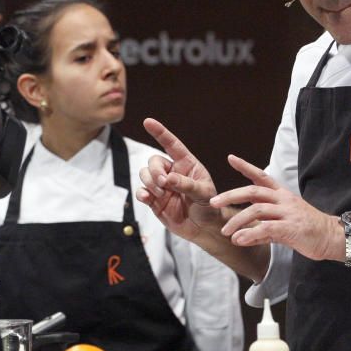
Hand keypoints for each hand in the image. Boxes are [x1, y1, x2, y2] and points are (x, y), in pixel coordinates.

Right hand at [136, 118, 222, 240]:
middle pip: (154, 161)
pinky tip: (147, 198)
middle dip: (155, 171)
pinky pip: (141, 191)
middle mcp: (172, 172)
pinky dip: (141, 193)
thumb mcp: (204, 194)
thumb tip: (168, 178)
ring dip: (150, 182)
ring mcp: (162, 186)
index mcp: (187, 164)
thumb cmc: (210, 207)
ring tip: (162, 194)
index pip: (172, 144)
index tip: (148, 122)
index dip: (160, 132)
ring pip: (145, 174)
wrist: (205, 229)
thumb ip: (187, 185)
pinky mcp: (154, 200)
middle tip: (164, 184)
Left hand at [210, 154, 341, 260]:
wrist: (332, 238)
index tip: (231, 158)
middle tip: (214, 202)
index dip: (245, 167)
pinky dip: (250, 234)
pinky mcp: (292, 228)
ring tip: (225, 231)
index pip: (261, 176)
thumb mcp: (284, 222)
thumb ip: (263, 226)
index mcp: (283, 195)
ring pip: (257, 210)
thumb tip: (242, 235)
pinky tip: (239, 240)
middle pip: (253, 192)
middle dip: (231, 195)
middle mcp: (284, 200)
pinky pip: (267, 229)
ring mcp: (288, 213)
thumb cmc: (308, 230)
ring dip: (238, 220)